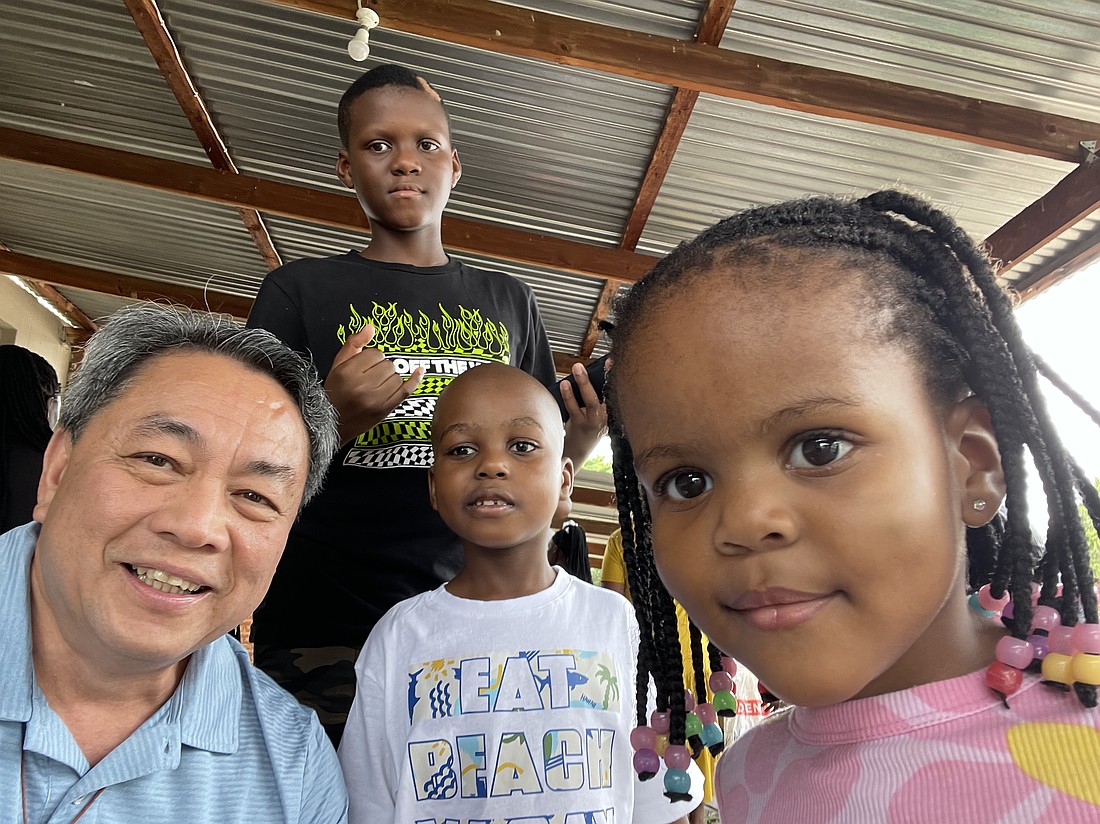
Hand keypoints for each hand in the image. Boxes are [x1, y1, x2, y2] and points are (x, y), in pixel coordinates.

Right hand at [325, 326, 423, 445]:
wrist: (331, 423)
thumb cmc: (334, 393)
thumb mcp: (337, 365)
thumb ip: (354, 344)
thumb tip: (370, 328)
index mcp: (348, 373)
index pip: (375, 353)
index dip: (371, 357)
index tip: (365, 365)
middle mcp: (362, 386)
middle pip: (387, 364)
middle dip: (380, 367)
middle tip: (369, 377)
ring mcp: (375, 400)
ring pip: (397, 376)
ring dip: (390, 377)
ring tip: (376, 385)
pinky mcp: (385, 410)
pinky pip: (406, 391)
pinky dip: (414, 380)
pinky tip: (419, 371)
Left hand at [560, 362, 606, 466]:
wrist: (580, 448)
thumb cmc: (589, 423)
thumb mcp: (599, 410)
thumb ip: (596, 395)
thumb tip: (586, 371)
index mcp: (612, 410)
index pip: (613, 390)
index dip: (612, 375)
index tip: (609, 361)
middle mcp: (606, 416)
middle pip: (605, 395)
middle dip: (595, 378)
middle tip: (581, 366)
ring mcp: (593, 422)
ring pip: (589, 402)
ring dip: (582, 385)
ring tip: (574, 372)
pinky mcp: (580, 426)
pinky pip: (574, 409)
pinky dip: (568, 396)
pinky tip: (564, 386)